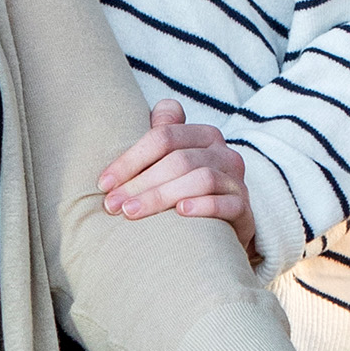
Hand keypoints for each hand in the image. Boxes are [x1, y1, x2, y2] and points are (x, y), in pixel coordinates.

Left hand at [98, 100, 256, 257]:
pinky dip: (203, 206)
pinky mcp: (245, 210)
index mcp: (203, 135)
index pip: (163, 137)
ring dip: (161, 196)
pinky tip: (180, 213)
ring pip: (201, 179)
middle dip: (140, 182)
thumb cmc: (185, 191)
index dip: (130, 159)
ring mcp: (237, 181)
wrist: (221, 231)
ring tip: (133, 212)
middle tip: (113, 204)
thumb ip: (156, 138)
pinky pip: (228, 203)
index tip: (104, 183)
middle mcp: (223, 153)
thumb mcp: (170, 163)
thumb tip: (127, 119)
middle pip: (179, 160)